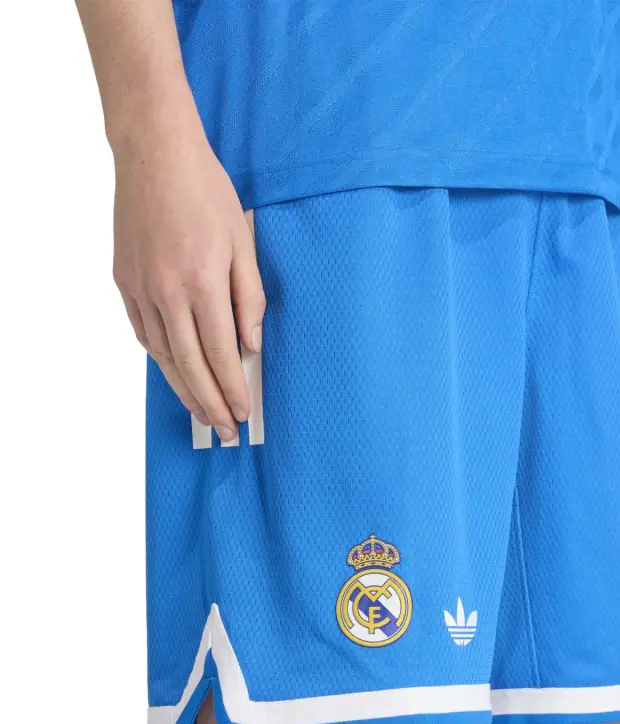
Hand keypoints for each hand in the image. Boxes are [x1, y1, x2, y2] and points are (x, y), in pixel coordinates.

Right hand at [112, 132, 264, 441]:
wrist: (154, 154)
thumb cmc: (206, 193)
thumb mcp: (243, 242)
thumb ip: (249, 299)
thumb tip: (251, 346)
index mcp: (202, 281)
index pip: (219, 352)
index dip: (232, 387)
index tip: (243, 412)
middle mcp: (166, 291)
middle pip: (188, 365)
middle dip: (210, 403)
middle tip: (223, 430)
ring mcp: (139, 288)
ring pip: (162, 355)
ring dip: (183, 389)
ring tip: (202, 414)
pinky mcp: (123, 282)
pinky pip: (143, 333)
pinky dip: (160, 359)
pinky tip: (174, 374)